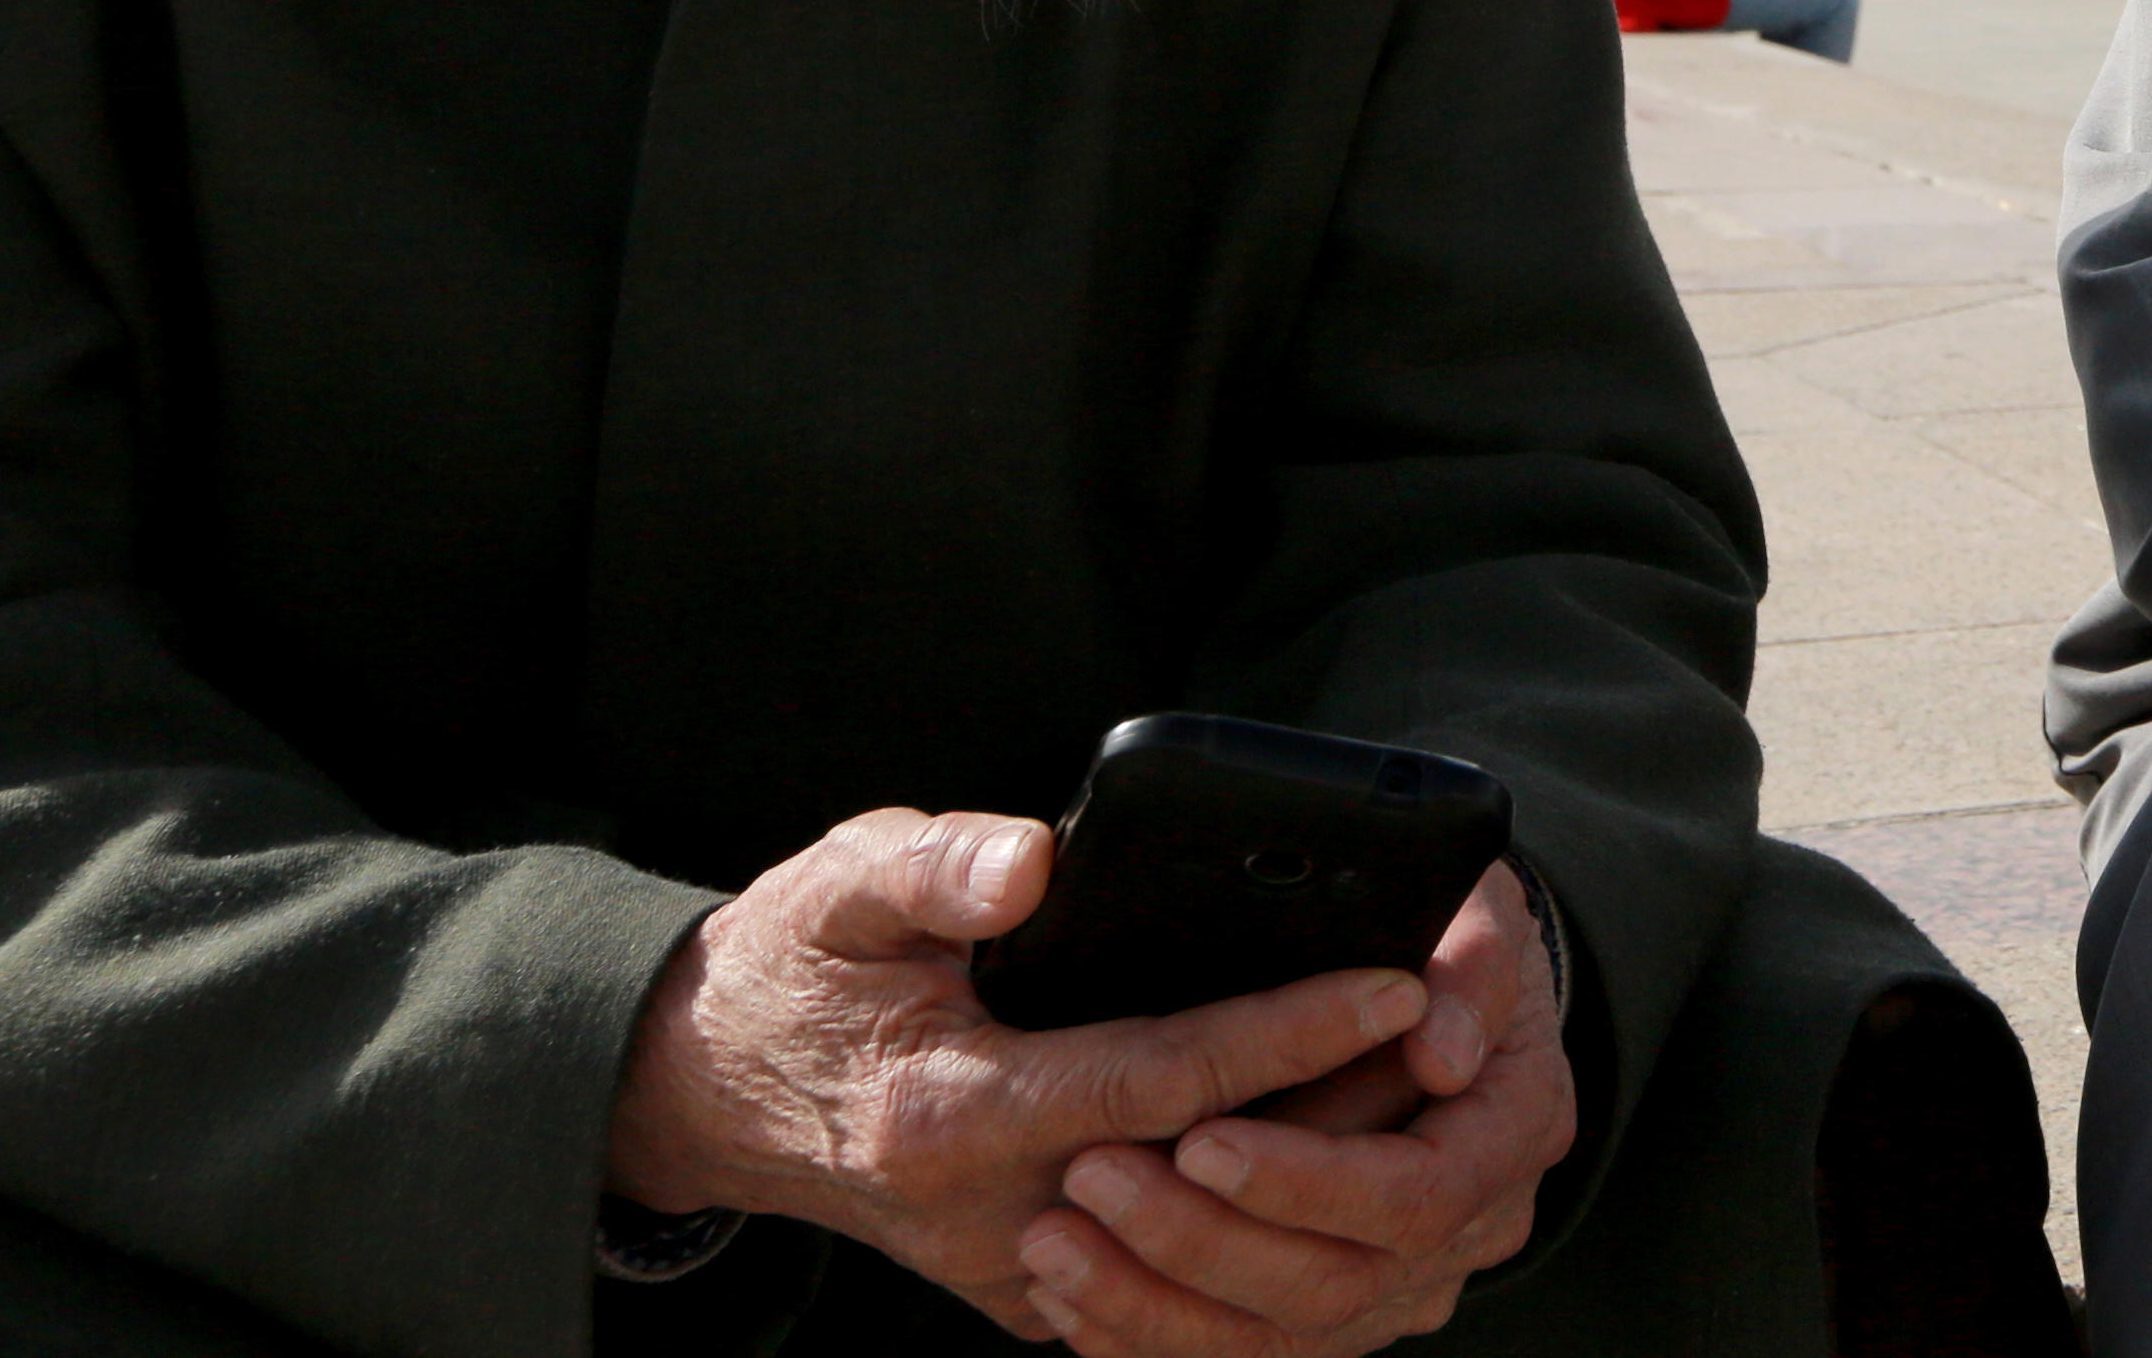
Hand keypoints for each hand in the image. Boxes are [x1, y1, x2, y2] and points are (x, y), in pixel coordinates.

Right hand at [607, 807, 1433, 1337]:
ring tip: (1411, 1077)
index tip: (1395, 982)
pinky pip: (1156, 1259)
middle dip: (1336, 1108)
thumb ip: (939, 865)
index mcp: (950, 1111)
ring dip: (1303, 1163)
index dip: (1286, 1032)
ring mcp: (1005, 1264)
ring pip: (1193, 1227)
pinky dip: (1236, 1204)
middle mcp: (986, 1210)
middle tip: (1450, 1032)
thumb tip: (1037, 866)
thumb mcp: (844, 884)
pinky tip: (1316, 1135)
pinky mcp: (1018, 1286)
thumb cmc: (791, 969)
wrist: (702, 1091)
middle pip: (1205, 1165)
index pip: (1164, 1078)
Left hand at [1016, 863, 1575, 1351]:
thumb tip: (1440, 1048)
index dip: (1310, 1180)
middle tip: (1092, 1178)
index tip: (1200, 1141)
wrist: (1436, 988)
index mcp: (1518, 1123)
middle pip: (1339, 1279)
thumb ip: (1471, 961)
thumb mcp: (1474, 908)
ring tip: (1052, 1242)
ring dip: (1155, 1301)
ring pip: (1279, 1335)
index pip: (1422, 1189)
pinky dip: (1150, 1334)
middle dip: (1204, 1241)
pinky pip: (1242, 1355)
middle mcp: (1475, 1222)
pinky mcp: (1335, 1308)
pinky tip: (1070, 1294)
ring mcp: (1406, 1279)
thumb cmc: (1445, 932)